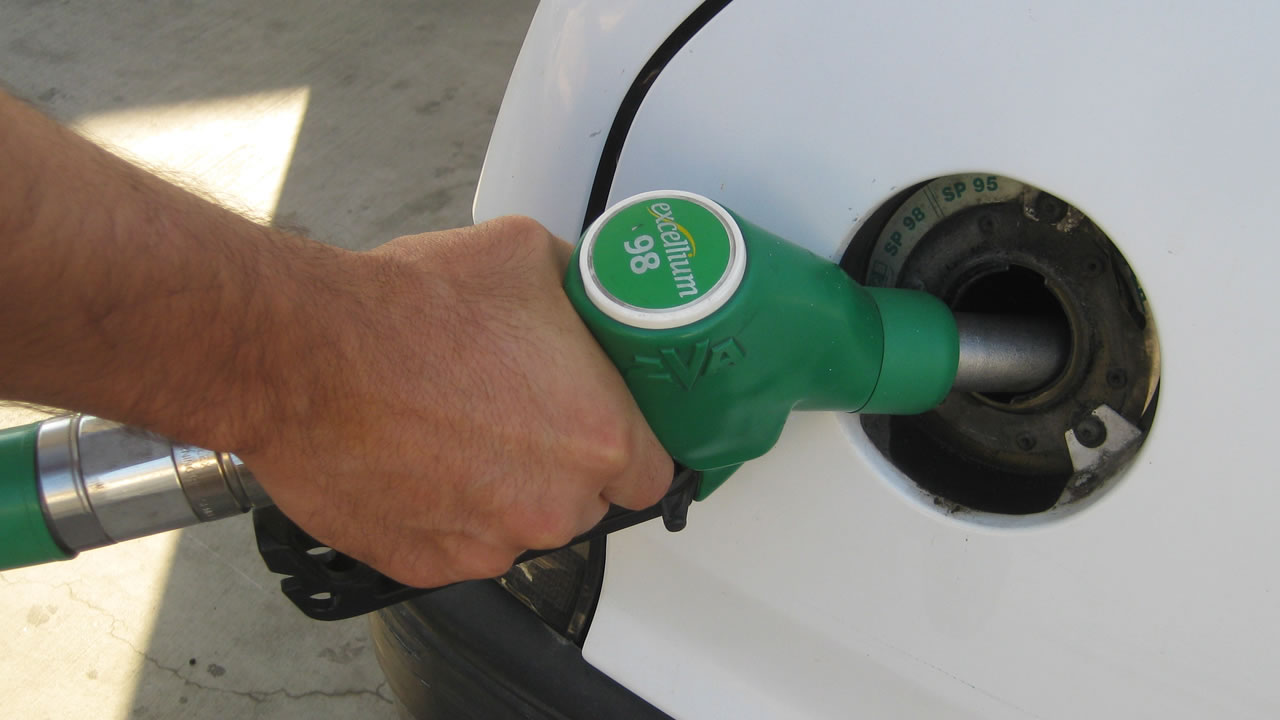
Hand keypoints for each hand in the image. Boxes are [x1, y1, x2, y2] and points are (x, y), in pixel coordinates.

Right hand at [239, 216, 672, 587]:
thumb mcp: (524, 254)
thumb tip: (590, 296)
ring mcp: (489, 543)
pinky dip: (448, 512)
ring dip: (505, 490)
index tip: (608, 426)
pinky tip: (419, 459)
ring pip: (523, 526)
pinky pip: (461, 545)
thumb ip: (579, 291)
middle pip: (588, 501)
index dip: (632, 446)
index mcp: (598, 436)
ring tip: (457, 429)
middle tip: (519, 412)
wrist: (300, 353)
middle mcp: (553, 505)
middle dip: (564, 464)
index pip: (656, 473)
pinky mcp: (428, 563)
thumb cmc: (405, 309)